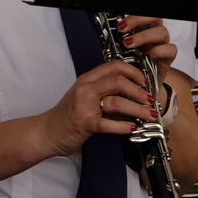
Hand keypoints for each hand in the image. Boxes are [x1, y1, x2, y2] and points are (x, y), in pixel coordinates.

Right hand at [39, 58, 156, 156]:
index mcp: (87, 79)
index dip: (134, 72)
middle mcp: (85, 88)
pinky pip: (108, 124)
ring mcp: (84, 105)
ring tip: (149, 116)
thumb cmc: (68, 115)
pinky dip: (124, 126)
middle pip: (118, 80)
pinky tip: (133, 128)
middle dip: (139, 91)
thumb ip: (106, 92)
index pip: (114, 66)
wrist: (47, 131)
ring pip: (116, 101)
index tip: (146, 82)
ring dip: (138, 109)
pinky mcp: (84, 123)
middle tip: (150, 100)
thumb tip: (136, 95)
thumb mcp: (86, 97)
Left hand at [116, 14, 176, 85]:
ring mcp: (161, 45)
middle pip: (154, 17)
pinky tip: (148, 55)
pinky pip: (171, 49)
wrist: (138, 87)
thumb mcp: (118, 50)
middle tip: (121, 29)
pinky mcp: (168, 58)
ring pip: (162, 32)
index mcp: (141, 29)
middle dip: (137, 20)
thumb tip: (105, 27)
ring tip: (129, 44)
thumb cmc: (129, 66)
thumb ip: (115, 39)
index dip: (132, 14)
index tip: (118, 21)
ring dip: (144, 36)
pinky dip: (160, 51)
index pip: (142, 13)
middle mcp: (153, 35)